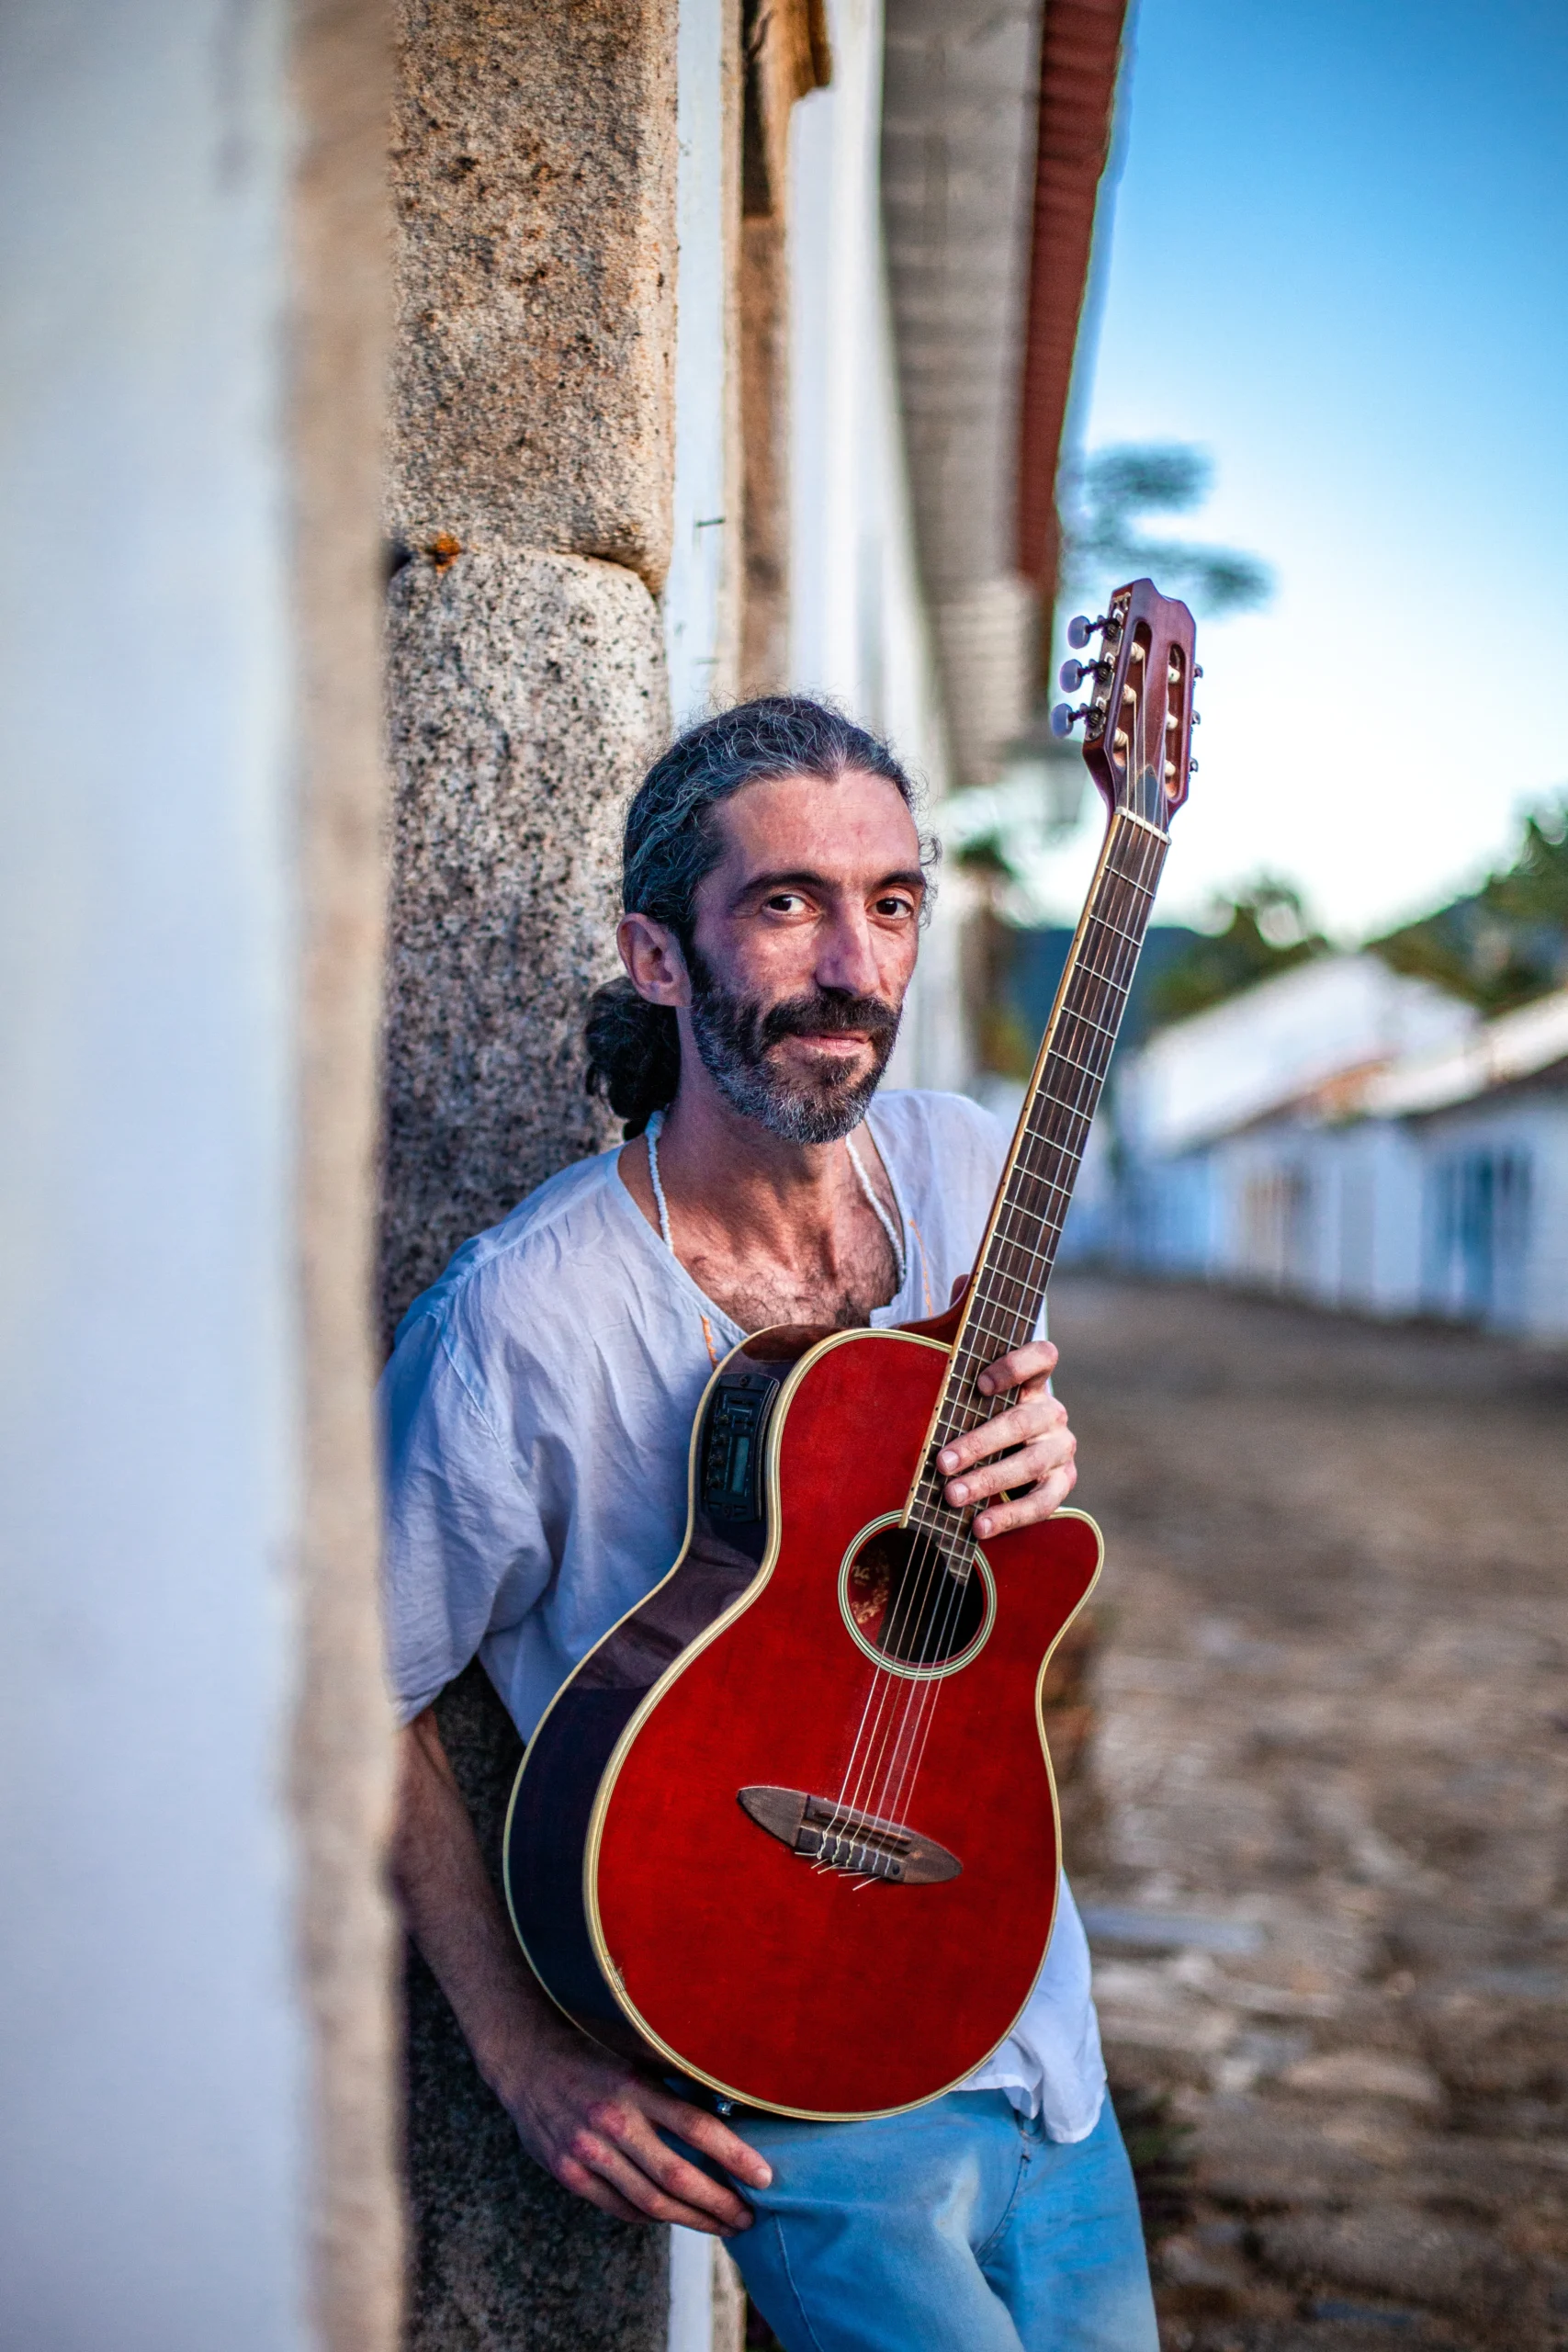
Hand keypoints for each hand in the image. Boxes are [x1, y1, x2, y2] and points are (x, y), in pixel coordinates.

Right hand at [496, 2005, 770, 2233]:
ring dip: (693, 2220)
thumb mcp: (633, 2055)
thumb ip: (669, 2086)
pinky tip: (673, 2217)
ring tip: (722, 2226)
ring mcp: (588, 2152)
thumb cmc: (591, 2052)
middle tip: (747, 2217)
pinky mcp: (570, 2174)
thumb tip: (726, 2113)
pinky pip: (621, 2209)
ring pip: (651, 2203)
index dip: (735, 2156)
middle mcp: (613, 2122)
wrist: (524, 2059)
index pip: (698, 2127)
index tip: (765, 2177)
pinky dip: (652, 2217)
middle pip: (677, 2177)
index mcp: (635, 2086)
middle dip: (720, 2203)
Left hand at [935, 1323, 1076, 1540]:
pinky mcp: (1061, 1484)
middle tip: (941, 1460)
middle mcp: (1052, 1409)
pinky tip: (979, 1526)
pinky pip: (1044, 1502)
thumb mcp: (962, 1361)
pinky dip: (1011, 1516)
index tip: (980, 1382)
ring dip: (991, 1480)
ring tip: (952, 1495)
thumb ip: (962, 1322)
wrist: (999, 1447)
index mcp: (1032, 1376)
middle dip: (982, 1441)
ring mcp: (1060, 1448)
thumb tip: (962, 1278)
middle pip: (1027, 1420)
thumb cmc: (973, 1401)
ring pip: (1033, 1462)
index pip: (1043, 1356)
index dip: (1016, 1364)